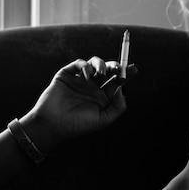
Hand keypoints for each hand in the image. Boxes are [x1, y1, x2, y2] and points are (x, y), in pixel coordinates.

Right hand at [20, 57, 137, 151]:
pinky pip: (79, 64)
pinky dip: (86, 66)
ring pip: (95, 64)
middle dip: (115, 66)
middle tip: (119, 68)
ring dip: (102, 64)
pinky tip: (88, 76)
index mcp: (102, 97)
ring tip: (102, 73)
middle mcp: (92, 86)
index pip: (117, 82)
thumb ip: (118, 106)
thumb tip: (123, 89)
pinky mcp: (67, 75)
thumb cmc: (79, 125)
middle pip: (108, 70)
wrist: (54, 125)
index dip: (126, 74)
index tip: (134, 68)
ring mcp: (80, 79)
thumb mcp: (104, 120)